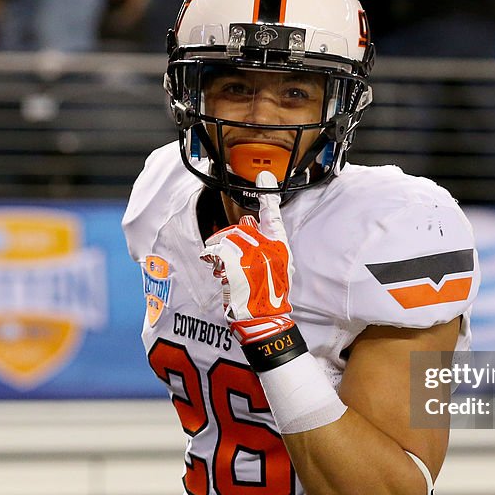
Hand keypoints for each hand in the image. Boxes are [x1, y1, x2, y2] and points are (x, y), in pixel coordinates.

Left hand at [201, 172, 294, 343]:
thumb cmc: (270, 291)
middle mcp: (267, 249)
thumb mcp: (277, 263)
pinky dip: (215, 261)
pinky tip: (223, 273)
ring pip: (228, 240)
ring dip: (224, 253)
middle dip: (237, 242)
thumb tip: (250, 219)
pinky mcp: (234, 267)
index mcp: (279, 247)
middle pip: (243, 229)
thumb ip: (266, 239)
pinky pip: (218, 253)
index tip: (265, 177)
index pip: (273, 217)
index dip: (268, 197)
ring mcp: (250, 257)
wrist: (264, 317)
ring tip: (234, 271)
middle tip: (243, 262)